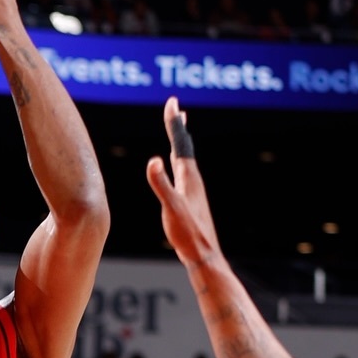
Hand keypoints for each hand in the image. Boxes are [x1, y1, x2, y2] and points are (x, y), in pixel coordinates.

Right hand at [146, 97, 223, 270]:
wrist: (203, 255)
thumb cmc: (188, 233)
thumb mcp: (171, 207)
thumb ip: (161, 184)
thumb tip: (153, 160)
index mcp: (189, 177)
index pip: (180, 143)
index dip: (173, 123)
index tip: (172, 102)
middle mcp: (193, 180)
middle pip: (184, 147)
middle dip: (178, 128)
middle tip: (176, 109)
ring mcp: (193, 190)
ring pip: (185, 159)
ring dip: (180, 143)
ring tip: (179, 132)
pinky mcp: (190, 200)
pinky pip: (183, 173)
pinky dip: (179, 163)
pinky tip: (177, 169)